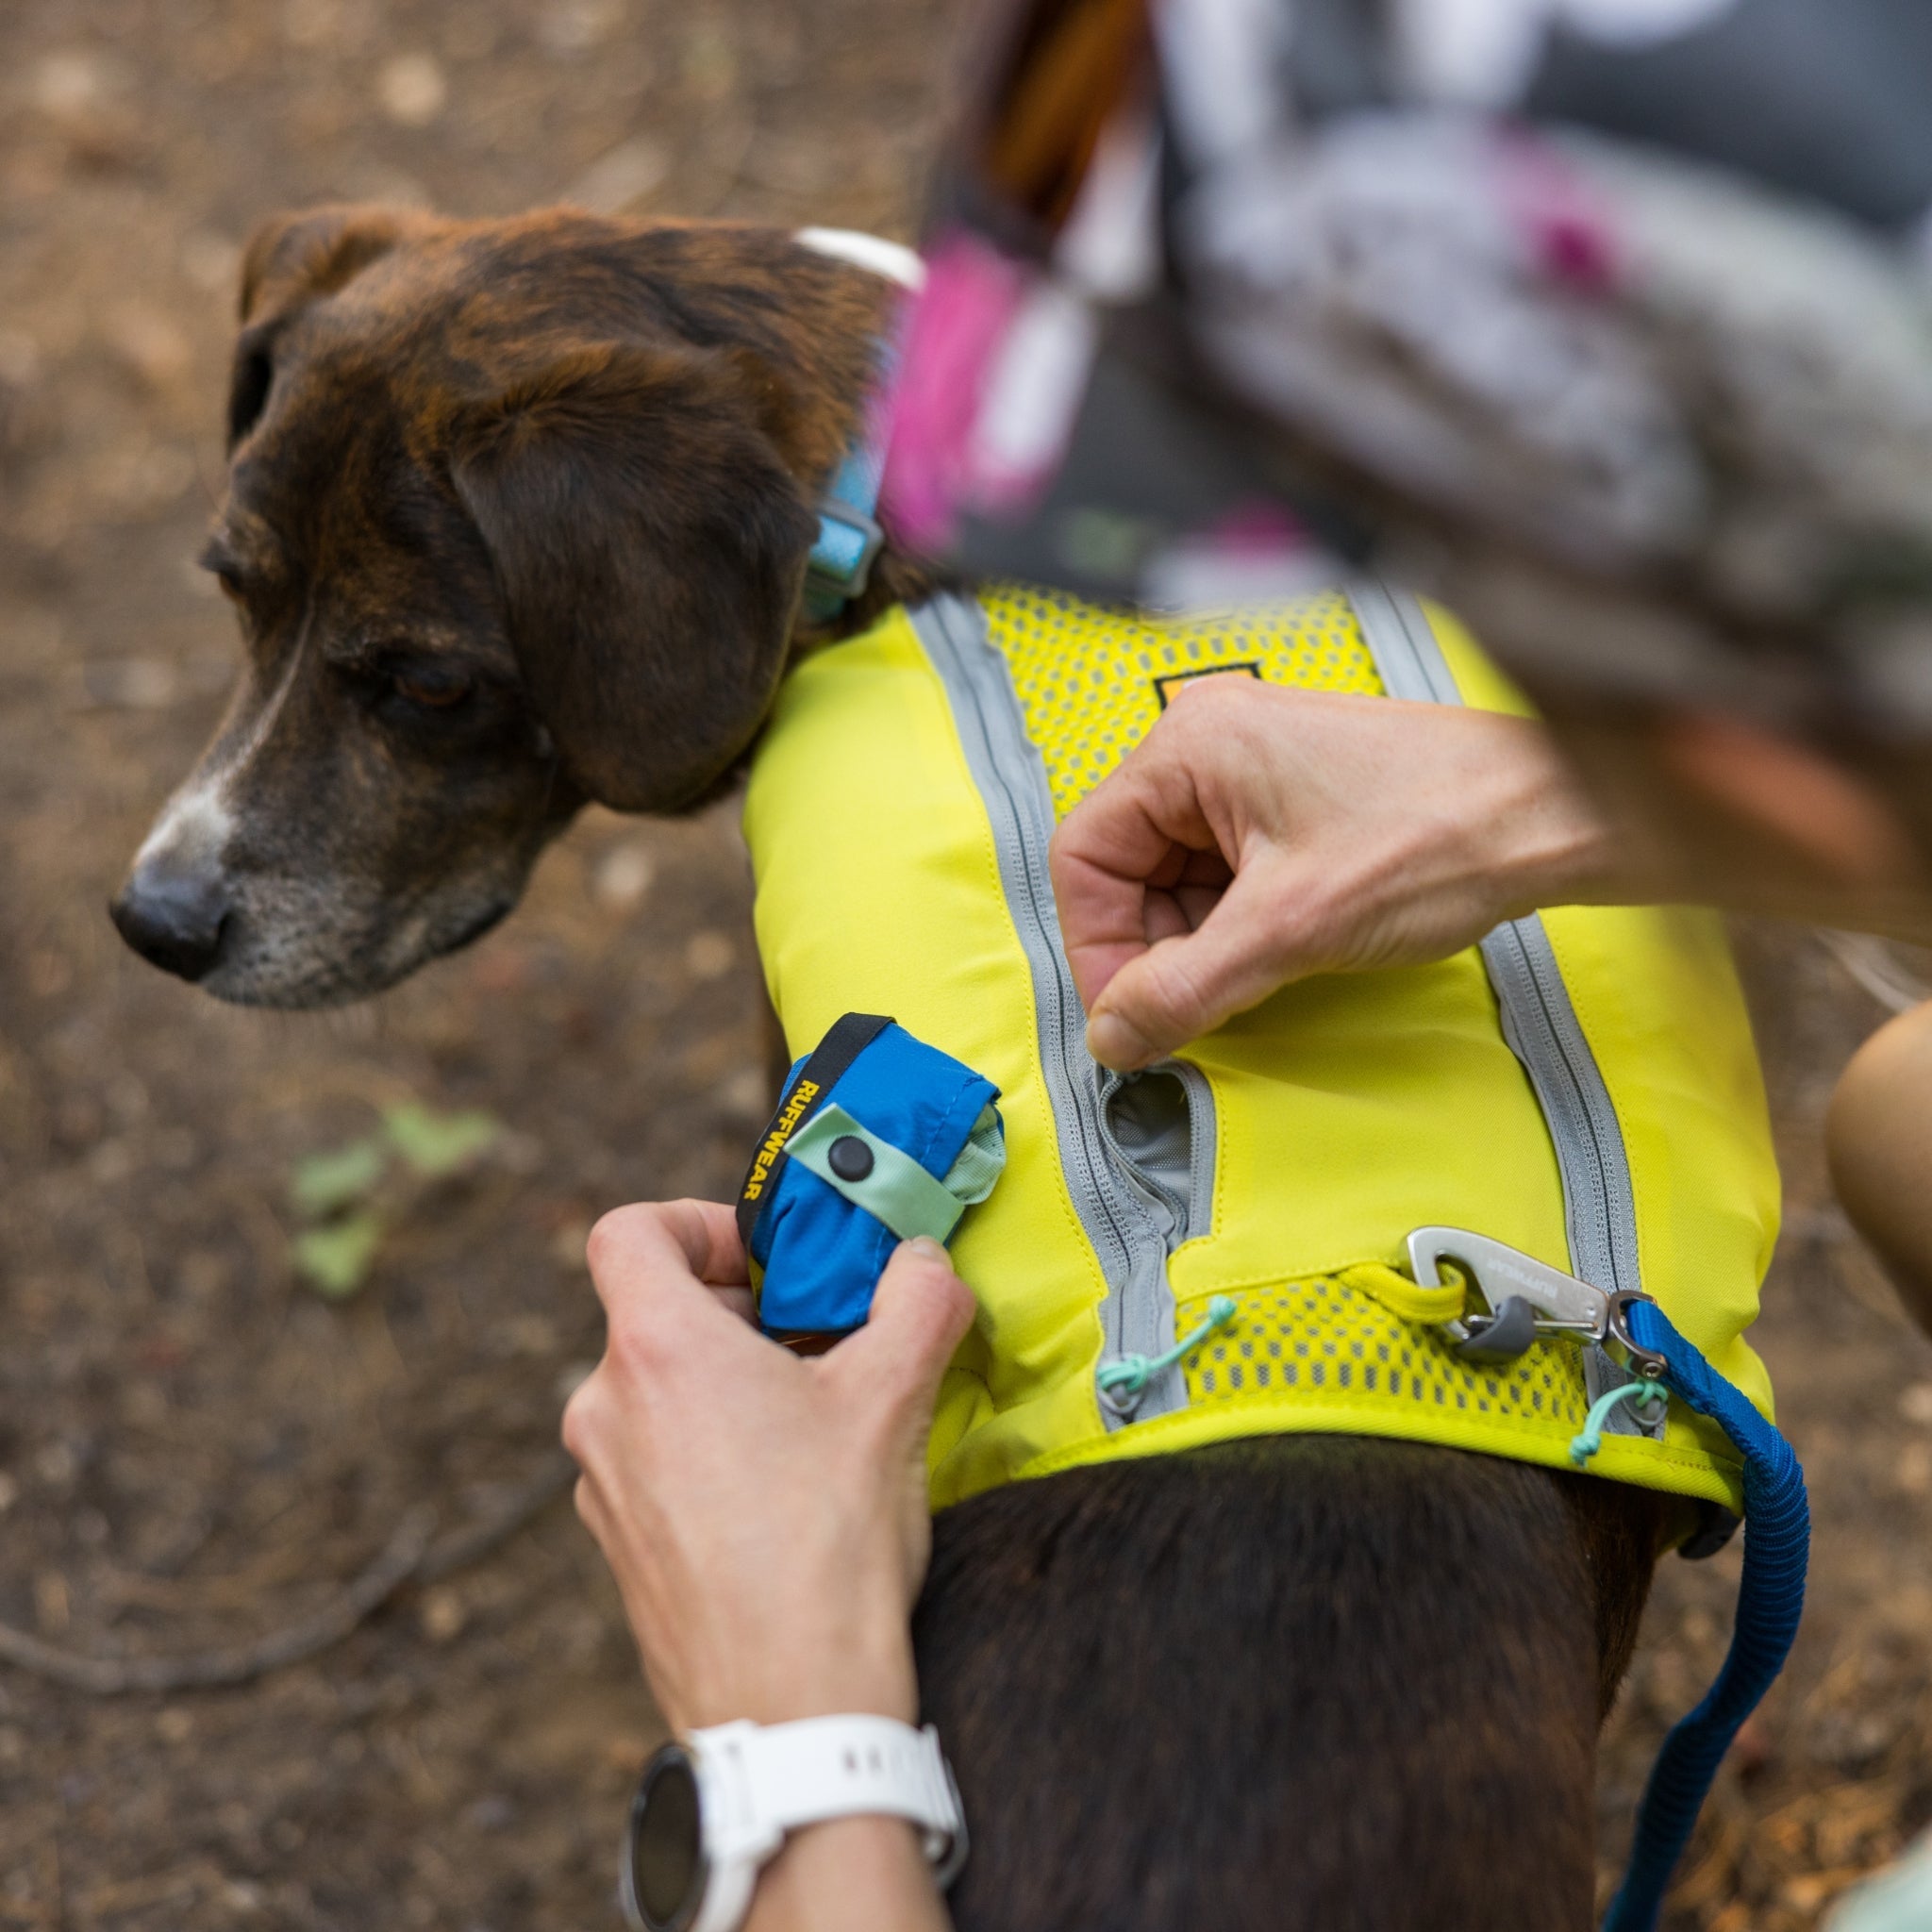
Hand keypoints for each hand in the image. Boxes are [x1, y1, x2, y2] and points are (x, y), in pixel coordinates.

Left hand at [562, 1202, 975, 1731]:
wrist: (790, 1711)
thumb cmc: (828, 1549)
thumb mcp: (894, 1398)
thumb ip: (917, 1301)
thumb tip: (925, 1263)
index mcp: (656, 1350)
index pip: (628, 1232)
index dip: (696, 1222)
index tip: (768, 1259)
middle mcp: (606, 1409)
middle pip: (656, 1314)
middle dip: (744, 1314)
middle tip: (823, 1342)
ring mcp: (603, 1485)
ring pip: (659, 1392)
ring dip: (730, 1386)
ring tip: (813, 1427)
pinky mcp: (620, 1547)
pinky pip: (657, 1462)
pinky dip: (712, 1452)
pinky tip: (785, 1498)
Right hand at [1049, 675, 1612, 1069]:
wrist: (1555, 815)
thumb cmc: (1441, 834)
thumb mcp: (1291, 930)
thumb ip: (1184, 990)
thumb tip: (1113, 1038)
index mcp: (1189, 746)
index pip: (1086, 855)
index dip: (1097, 947)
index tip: (1126, 1014)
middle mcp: (1211, 744)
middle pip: (1129, 867)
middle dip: (1154, 946)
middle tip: (1193, 1007)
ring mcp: (1254, 769)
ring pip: (1179, 878)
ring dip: (1200, 941)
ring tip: (1261, 972)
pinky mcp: (1293, 800)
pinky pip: (1228, 872)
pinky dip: (1239, 924)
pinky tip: (1284, 949)